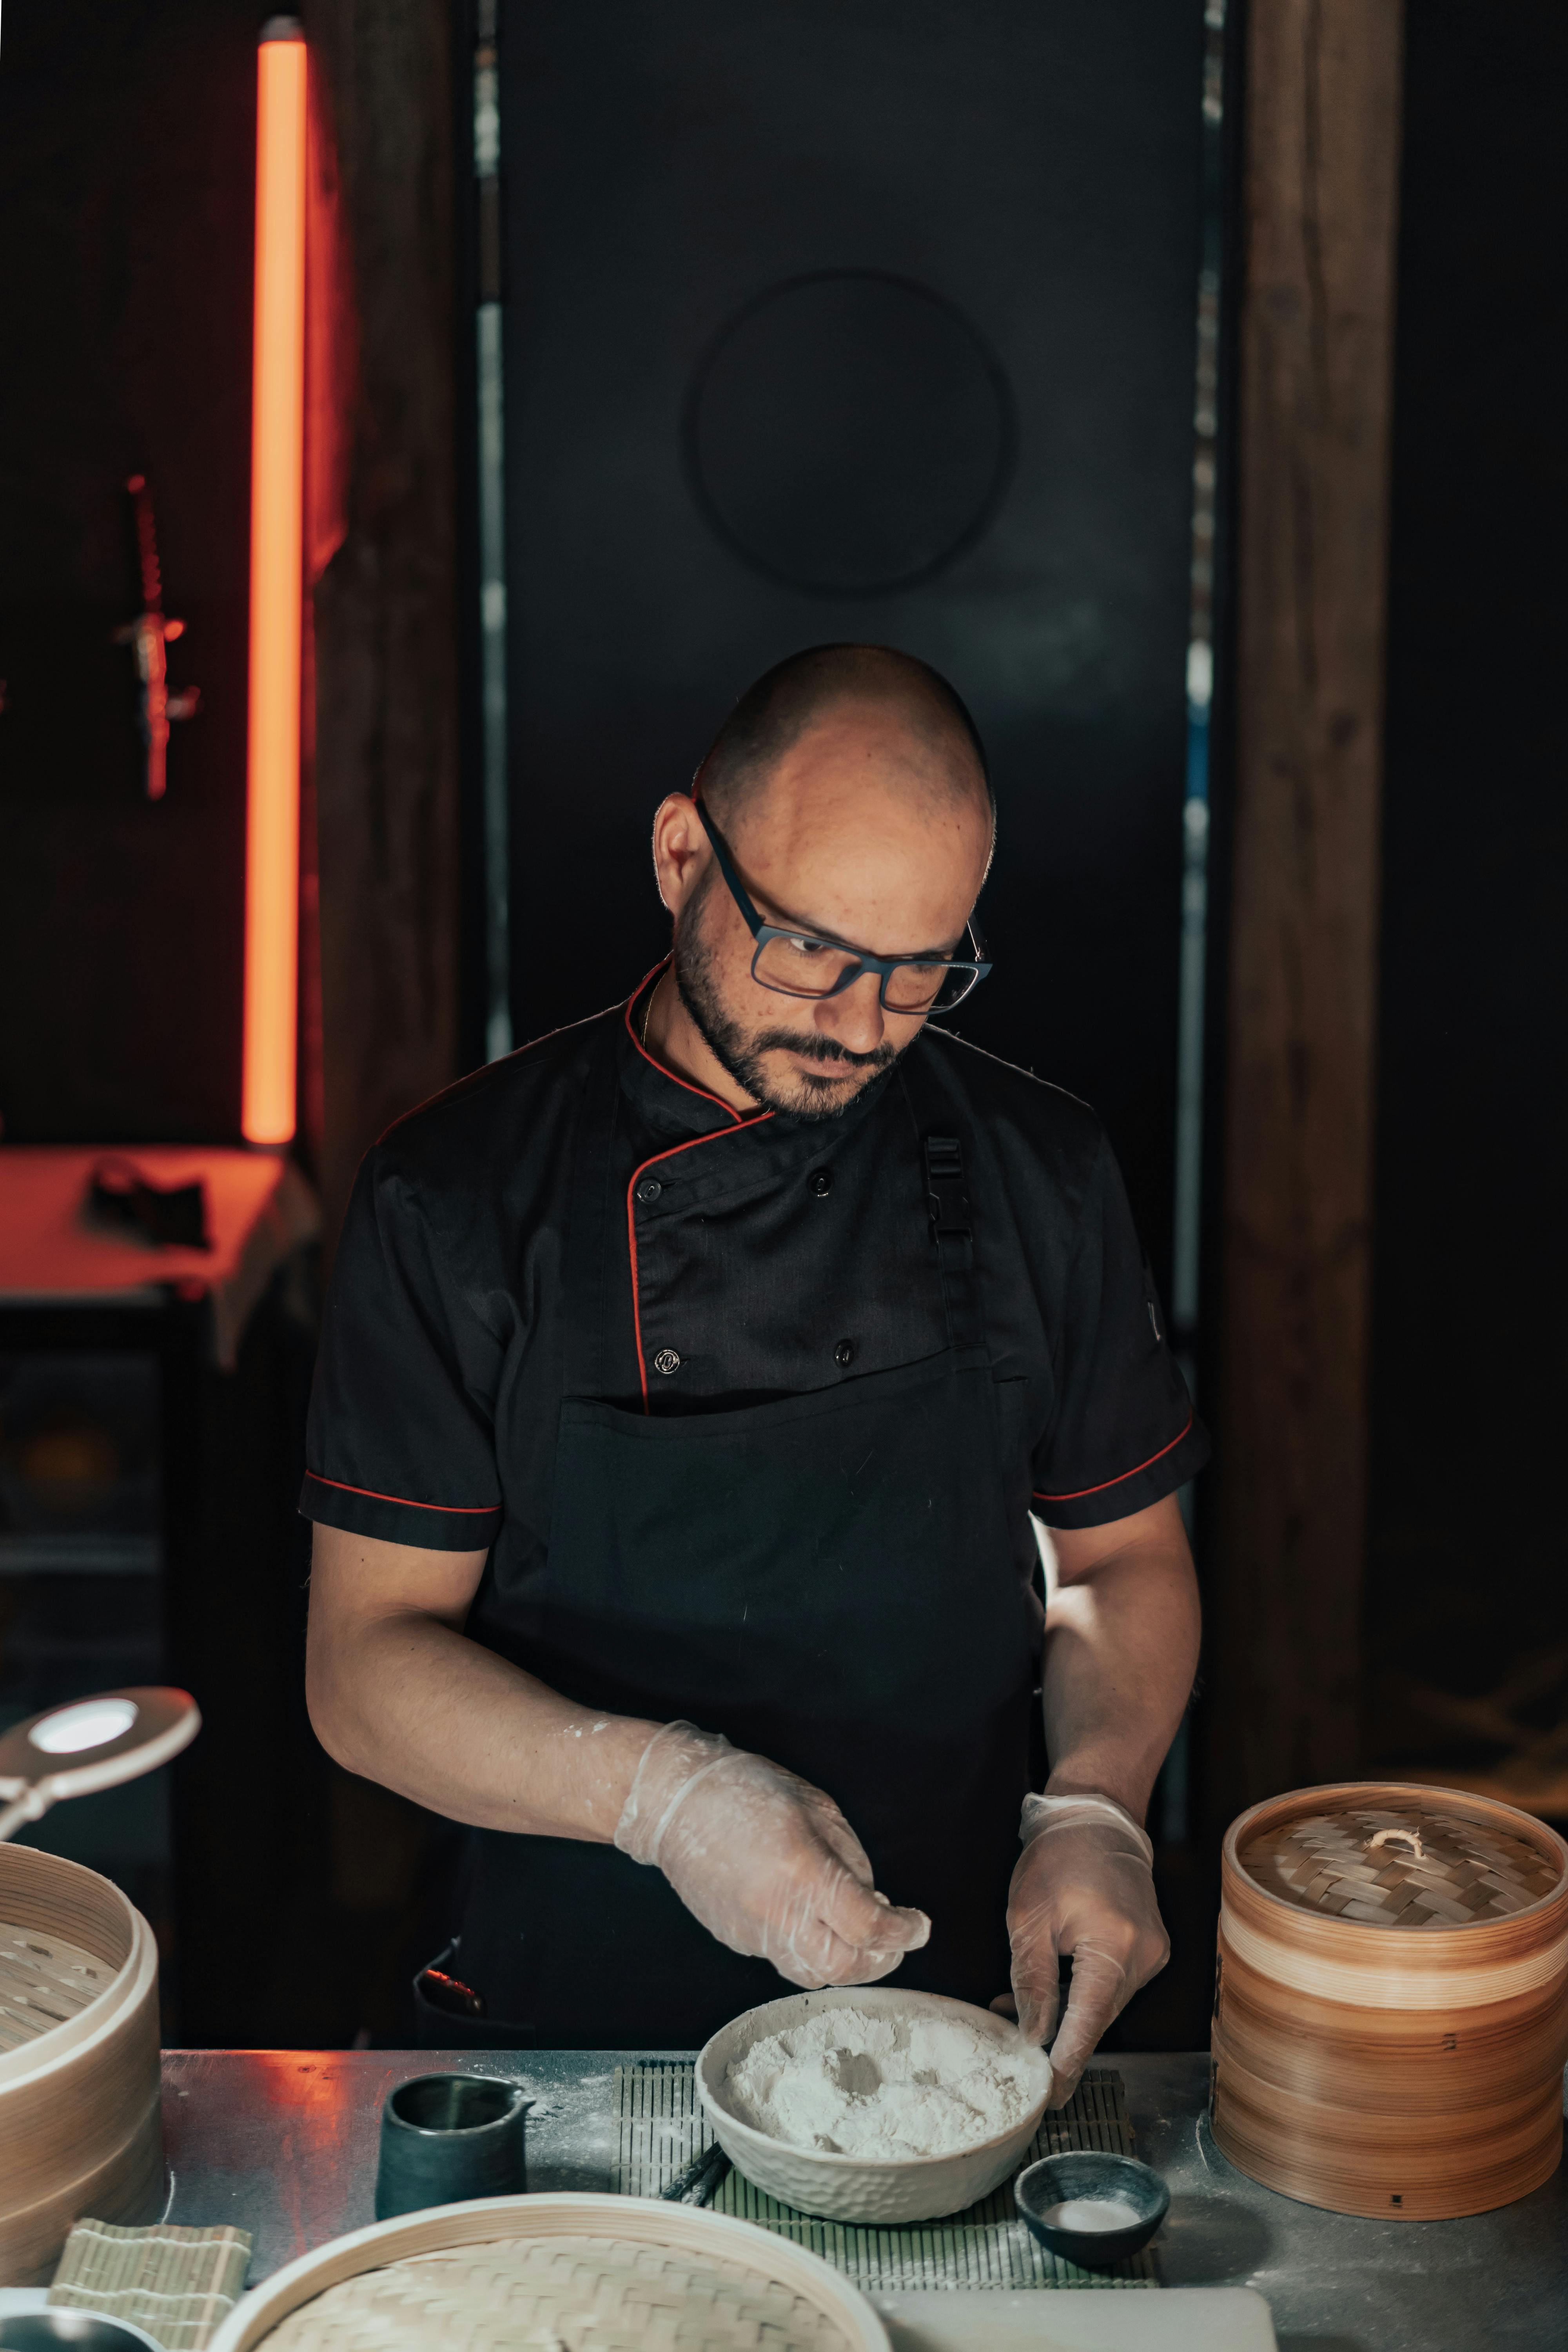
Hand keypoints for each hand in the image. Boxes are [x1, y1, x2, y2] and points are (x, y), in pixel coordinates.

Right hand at [615, 1720, 929, 1988]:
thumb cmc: (747, 1790)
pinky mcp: (734, 1938)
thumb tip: (873, 1900)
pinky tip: (811, 1919)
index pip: (868, 1926)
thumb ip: (851, 1859)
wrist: (676, 1801)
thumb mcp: (818, 1808)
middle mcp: (776, 1911)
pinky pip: (781, 1957)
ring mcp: (751, 1931)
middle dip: (878, 1960)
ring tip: (855, 1933)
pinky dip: (807, 1947)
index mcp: (803, 1871)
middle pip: (842, 1967)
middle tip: (892, 1939)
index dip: (904, 1932)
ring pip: (810, 1974)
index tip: (918, 1925)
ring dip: (844, 1962)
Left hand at [992, 1794, 1168, 2106]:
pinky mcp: (1149, 1948)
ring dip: (1068, 2012)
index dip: (1068, 2060)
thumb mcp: (1028, 1919)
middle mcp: (1144, 1954)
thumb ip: (1032, 1980)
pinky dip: (1083, 1991)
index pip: (1090, 2020)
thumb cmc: (1058, 1858)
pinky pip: (1113, 1982)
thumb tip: (1033, 2033)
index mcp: (1116, 1945)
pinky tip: (1052, 1992)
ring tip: (1018, 2013)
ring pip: (1105, 2001)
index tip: (1051, 2094)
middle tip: (1023, 2059)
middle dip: (1061, 2038)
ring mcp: (1152, 1952)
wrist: (1096, 1818)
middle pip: (1099, 2014)